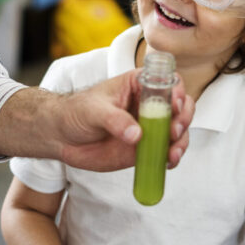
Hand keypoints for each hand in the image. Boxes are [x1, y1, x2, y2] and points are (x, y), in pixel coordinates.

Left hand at [56, 71, 194, 171]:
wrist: (61, 137)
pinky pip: (165, 151)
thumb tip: (137, 135)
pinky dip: (171, 157)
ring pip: (177, 131)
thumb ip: (114, 120)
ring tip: (172, 154)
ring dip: (181, 142)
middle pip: (180, 107)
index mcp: (138, 85)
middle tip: (173, 132)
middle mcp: (148, 105)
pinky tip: (167, 162)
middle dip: (183, 119)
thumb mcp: (93, 110)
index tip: (174, 106)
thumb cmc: (76, 112)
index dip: (177, 92)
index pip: (167, 82)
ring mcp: (149, 127)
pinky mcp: (145, 147)